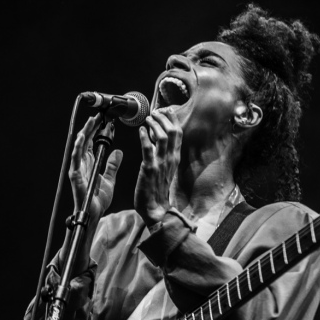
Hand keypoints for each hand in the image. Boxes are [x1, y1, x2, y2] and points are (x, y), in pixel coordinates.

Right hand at [70, 114, 122, 219]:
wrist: (93, 214)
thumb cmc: (98, 200)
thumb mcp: (109, 179)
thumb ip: (112, 165)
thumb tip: (118, 152)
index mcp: (89, 164)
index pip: (92, 142)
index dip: (97, 131)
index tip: (104, 120)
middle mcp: (82, 164)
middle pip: (85, 141)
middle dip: (91, 127)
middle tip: (98, 115)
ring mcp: (77, 168)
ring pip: (79, 146)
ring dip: (85, 132)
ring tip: (91, 121)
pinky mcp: (75, 175)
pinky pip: (76, 158)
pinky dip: (79, 147)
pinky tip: (83, 137)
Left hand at [135, 109, 181, 225]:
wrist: (156, 210)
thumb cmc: (157, 190)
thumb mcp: (165, 169)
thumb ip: (164, 155)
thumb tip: (159, 140)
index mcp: (175, 158)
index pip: (178, 133)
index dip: (173, 119)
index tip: (165, 110)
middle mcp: (171, 159)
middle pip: (173, 131)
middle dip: (164, 118)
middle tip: (155, 111)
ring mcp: (161, 164)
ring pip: (163, 137)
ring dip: (155, 124)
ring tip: (148, 118)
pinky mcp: (150, 169)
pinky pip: (148, 150)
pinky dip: (145, 137)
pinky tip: (141, 130)